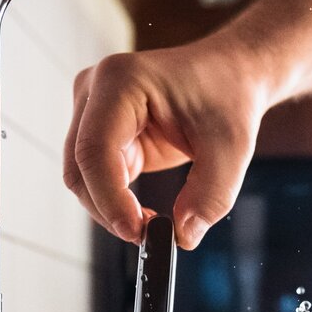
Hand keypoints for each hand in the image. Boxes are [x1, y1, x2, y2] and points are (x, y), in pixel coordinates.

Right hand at [63, 35, 270, 249]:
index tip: (138, 231)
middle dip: (108, 209)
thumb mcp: (232, 148)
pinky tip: (145, 212)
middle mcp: (95, 90)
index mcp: (121, 80)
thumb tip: (183, 236)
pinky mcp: (101, 132)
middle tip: (148, 236)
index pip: (95, 149)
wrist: (229, 75)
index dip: (109, 198)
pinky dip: (116, 202)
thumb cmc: (228, 97)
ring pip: (82, 177)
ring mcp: (92, 110)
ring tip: (152, 224)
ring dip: (110, 208)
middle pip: (79, 167)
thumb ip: (211, 195)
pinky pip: (96, 178)